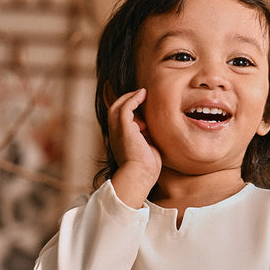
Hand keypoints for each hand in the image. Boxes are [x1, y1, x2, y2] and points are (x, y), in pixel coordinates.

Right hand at [107, 88, 161, 206]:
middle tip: (141, 96)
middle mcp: (115, 134)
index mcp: (119, 140)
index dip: (129, 111)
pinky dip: (134, 98)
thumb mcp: (147, 148)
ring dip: (130, 98)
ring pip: (118, 106)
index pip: (119, 120)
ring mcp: (117, 130)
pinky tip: (143, 95)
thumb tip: (155, 128)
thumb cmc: (146, 168)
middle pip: (115, 109)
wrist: (140, 176)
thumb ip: (147, 137)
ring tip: (143, 93)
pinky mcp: (124, 127)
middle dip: (127, 100)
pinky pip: (126, 106)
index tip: (143, 108)